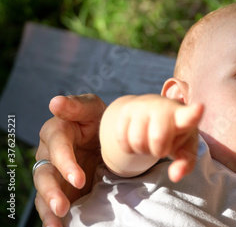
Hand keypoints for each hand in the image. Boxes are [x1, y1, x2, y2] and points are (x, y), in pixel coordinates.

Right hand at [33, 94, 105, 226]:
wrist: (109, 136)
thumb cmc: (99, 119)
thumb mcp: (92, 108)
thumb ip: (76, 106)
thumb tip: (54, 102)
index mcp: (56, 132)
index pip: (57, 148)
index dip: (65, 163)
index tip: (79, 179)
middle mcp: (49, 154)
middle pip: (44, 174)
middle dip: (52, 192)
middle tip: (62, 207)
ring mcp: (53, 173)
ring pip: (44, 192)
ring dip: (49, 208)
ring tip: (58, 223)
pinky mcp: (60, 188)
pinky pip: (51, 204)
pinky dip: (53, 217)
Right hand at [101, 94, 203, 181]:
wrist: (151, 113)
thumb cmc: (175, 134)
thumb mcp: (185, 148)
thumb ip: (185, 163)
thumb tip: (176, 176)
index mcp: (184, 116)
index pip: (189, 116)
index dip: (194, 113)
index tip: (199, 108)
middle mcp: (164, 107)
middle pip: (158, 137)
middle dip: (159, 150)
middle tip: (162, 146)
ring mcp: (144, 107)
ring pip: (137, 140)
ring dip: (143, 149)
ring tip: (149, 142)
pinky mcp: (126, 110)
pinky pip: (123, 140)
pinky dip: (130, 147)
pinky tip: (138, 138)